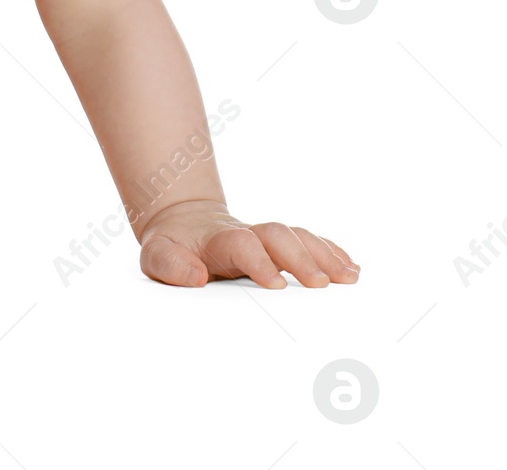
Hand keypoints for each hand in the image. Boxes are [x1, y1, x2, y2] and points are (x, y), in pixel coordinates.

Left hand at [138, 199, 359, 288]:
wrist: (182, 221)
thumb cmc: (173, 245)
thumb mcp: (156, 254)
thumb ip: (170, 264)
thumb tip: (197, 276)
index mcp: (218, 239)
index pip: (242, 244)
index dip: (260, 262)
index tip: (277, 285)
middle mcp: (247, 233)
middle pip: (278, 235)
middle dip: (302, 258)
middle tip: (323, 285)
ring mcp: (265, 238)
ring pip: (298, 237)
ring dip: (325, 254)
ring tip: (349, 277)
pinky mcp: (277, 245)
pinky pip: (308, 242)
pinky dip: (330, 252)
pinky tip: (350, 267)